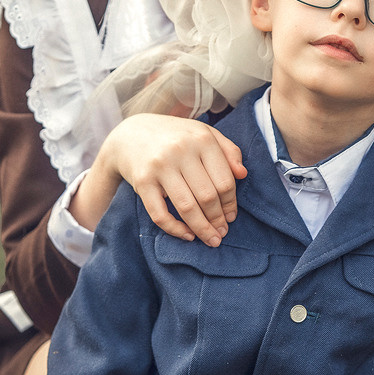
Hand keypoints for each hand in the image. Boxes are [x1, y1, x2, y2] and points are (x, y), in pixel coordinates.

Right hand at [71, 115, 245, 244]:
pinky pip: (160, 214)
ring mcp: (160, 166)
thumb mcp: (204, 134)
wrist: (130, 134)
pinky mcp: (142, 181)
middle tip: (222, 232)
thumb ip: (228, 150)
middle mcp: (181, 151)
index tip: (231, 216)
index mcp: (201, 139)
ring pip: (187, 207)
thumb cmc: (175, 137)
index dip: (231, 204)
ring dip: (202, 229)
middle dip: (218, 220)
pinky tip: (188, 235)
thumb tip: (243, 175)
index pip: (225, 181)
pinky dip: (175, 229)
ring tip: (211, 240)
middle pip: (208, 196)